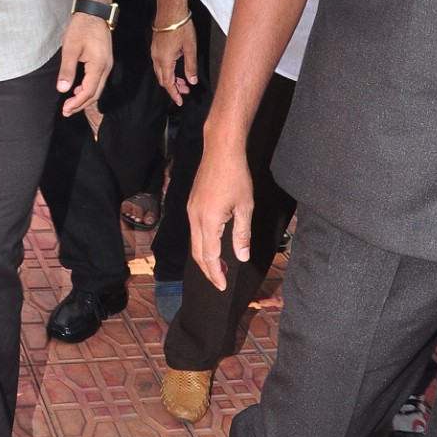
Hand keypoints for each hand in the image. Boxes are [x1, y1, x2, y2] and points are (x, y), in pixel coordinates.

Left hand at [58, 14, 112, 115]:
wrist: (94, 13)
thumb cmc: (81, 28)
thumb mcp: (70, 48)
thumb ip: (67, 70)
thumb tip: (62, 89)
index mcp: (98, 65)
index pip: (89, 91)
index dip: (77, 103)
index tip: (65, 109)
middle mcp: (106, 67)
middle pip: (95, 93)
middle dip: (81, 105)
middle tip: (66, 111)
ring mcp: (107, 65)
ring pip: (97, 88)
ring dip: (84, 98)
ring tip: (70, 105)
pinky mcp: (104, 62)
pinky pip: (98, 81)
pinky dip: (88, 89)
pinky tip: (77, 90)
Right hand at [151, 17, 195, 105]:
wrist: (170, 10)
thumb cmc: (181, 27)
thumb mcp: (190, 48)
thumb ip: (191, 66)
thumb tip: (192, 81)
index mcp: (165, 61)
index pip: (168, 84)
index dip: (174, 94)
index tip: (180, 102)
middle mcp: (157, 58)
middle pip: (163, 80)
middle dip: (174, 88)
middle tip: (185, 91)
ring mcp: (155, 52)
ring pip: (161, 72)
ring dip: (171, 79)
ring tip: (183, 81)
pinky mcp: (155, 46)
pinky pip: (159, 64)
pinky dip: (167, 70)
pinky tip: (177, 68)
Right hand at [187, 140, 253, 291]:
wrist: (220, 150)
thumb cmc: (236, 175)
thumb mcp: (245, 207)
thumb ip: (242, 234)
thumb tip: (241, 257)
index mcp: (208, 221)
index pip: (210, 256)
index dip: (216, 273)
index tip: (222, 286)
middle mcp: (195, 218)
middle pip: (198, 253)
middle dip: (208, 270)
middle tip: (220, 281)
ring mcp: (191, 210)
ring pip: (195, 242)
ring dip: (206, 257)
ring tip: (220, 266)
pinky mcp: (192, 204)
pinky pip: (194, 230)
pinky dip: (203, 243)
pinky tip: (213, 244)